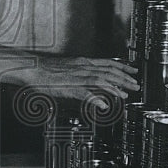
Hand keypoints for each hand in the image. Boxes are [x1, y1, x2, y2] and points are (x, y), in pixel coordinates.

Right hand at [14, 56, 138, 111]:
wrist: (31, 68)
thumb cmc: (46, 70)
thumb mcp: (68, 68)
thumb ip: (81, 72)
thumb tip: (92, 79)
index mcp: (82, 62)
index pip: (107, 63)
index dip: (123, 67)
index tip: (133, 71)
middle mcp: (82, 67)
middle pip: (108, 71)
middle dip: (124, 78)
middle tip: (136, 85)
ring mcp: (76, 76)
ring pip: (101, 80)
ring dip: (114, 88)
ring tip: (125, 95)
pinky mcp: (68, 86)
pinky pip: (84, 93)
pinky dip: (96, 98)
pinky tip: (103, 105)